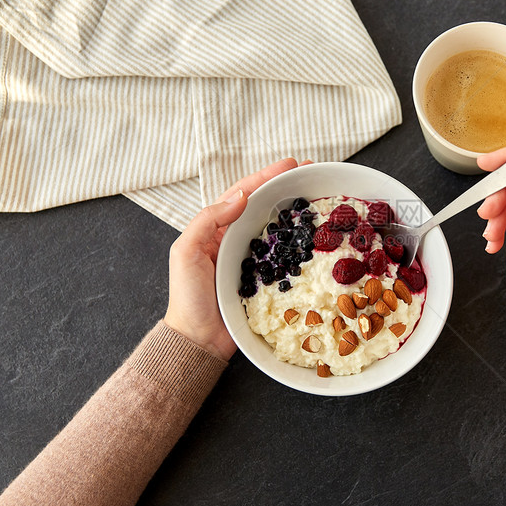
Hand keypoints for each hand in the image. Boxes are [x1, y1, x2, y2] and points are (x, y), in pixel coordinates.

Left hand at [163, 158, 302, 359]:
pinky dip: (301, 245)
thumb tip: (240, 197)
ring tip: (319, 198)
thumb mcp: (186, 253)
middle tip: (312, 173)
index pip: (243, 194)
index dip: (266, 177)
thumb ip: (207, 221)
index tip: (289, 165)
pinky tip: (316, 239)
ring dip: (297, 212)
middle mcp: (237, 240)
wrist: (198, 340)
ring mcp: (254, 261)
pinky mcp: (267, 282)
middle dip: (287, 188)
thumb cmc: (188, 297)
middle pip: (265, 206)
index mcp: (216, 229)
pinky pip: (287, 258)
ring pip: (278, 229)